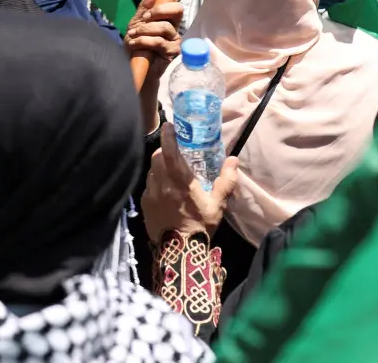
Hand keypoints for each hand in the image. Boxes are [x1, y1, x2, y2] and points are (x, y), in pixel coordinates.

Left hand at [125, 0, 184, 77]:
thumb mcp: (135, 22)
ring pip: (165, 27)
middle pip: (177, 9)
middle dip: (159, 11)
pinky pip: (160, 41)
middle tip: (144, 19)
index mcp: (165, 16)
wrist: (132, 65)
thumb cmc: (135, 44)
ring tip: (134, 37)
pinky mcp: (173, 52)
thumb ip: (144, 7)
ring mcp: (175, 39)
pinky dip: (144, 41)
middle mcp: (174, 25)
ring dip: (145, 31)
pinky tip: (136, 44)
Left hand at [142, 123, 238, 241]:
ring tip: (170, 170)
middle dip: (164, 150)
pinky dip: (155, 181)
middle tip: (174, 150)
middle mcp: (161, 185)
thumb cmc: (200, 226)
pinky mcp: (144, 203)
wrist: (179, 252)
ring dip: (159, 166)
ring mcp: (150, 194)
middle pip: (157, 158)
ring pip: (151, 170)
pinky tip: (164, 189)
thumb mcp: (218, 204)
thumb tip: (233, 160)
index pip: (170, 153)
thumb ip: (226, 181)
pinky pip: (148, 185)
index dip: (168, 137)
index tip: (169, 125)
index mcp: (180, 182)